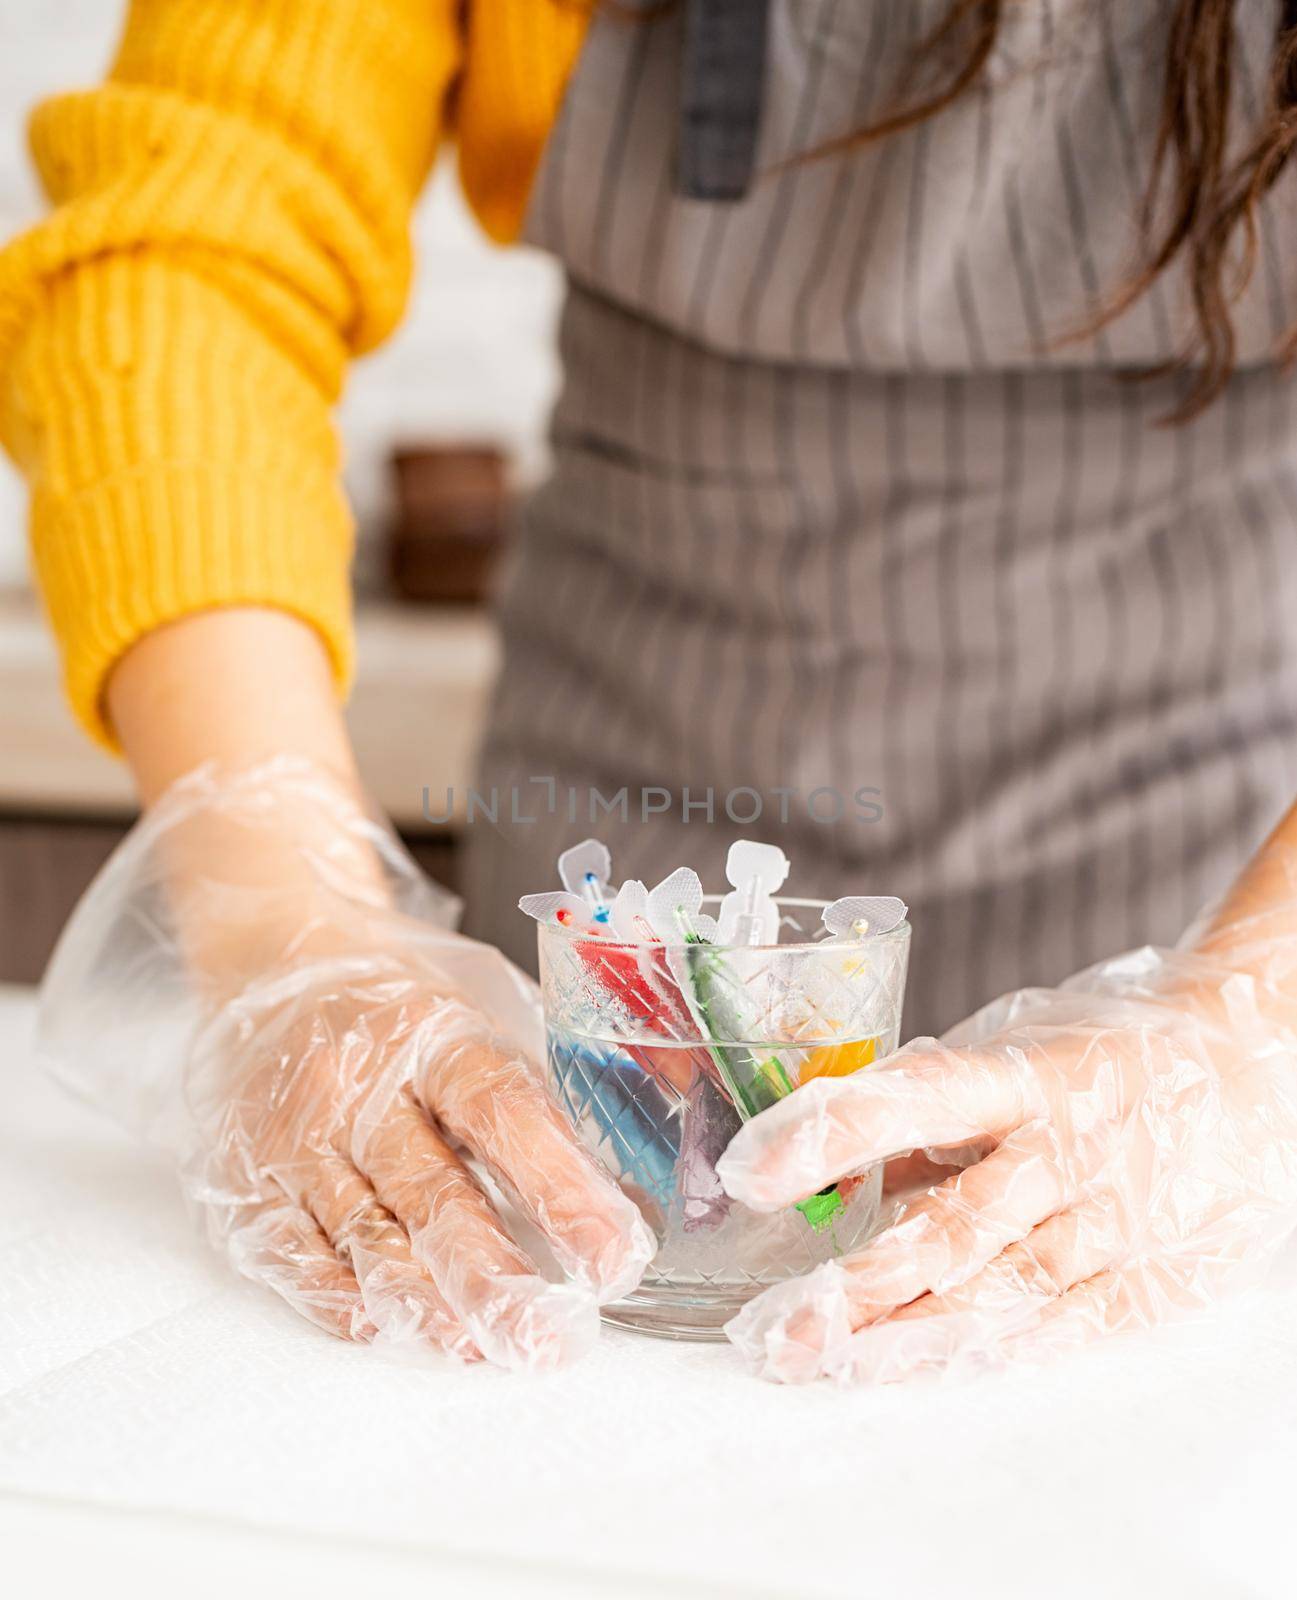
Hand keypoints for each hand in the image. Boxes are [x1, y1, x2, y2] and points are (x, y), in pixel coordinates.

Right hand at [41, 762, 652, 1368]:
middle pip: (433, 1193)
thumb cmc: (401, 998)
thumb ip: (539, 1078)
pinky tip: (386, 1327)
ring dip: (425, 1303)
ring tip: (481, 1349)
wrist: (271, 956)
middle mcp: (358, 1086)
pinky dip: (338, 1297)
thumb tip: (632, 1170)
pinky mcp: (245, 1177)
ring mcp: (295, 1136)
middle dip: (497, 1277)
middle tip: (552, 1339)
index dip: (561, 1187)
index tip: (615, 1255)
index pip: (502, 1113)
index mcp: (432, 1034)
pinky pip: (290, 1252)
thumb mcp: (480, 1002)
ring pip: (364, 1236)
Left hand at [717, 925, 1296, 1384]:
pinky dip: (994, 1353)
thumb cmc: (1104, 1053)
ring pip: (1006, 1292)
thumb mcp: (1017, 1041)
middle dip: (859, 1285)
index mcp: (1029, 1071)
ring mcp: (1122, 1218)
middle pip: (958, 1226)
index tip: (752, 1170)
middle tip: (775, 1326)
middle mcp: (1074, 1147)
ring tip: (826, 1361)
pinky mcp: (1161, 1276)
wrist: (1255, 1064)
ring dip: (909, 1335)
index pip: (918, 1097)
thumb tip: (829, 1151)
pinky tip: (925, 1370)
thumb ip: (932, 1096)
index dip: (832, 1132)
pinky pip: (1069, 1329)